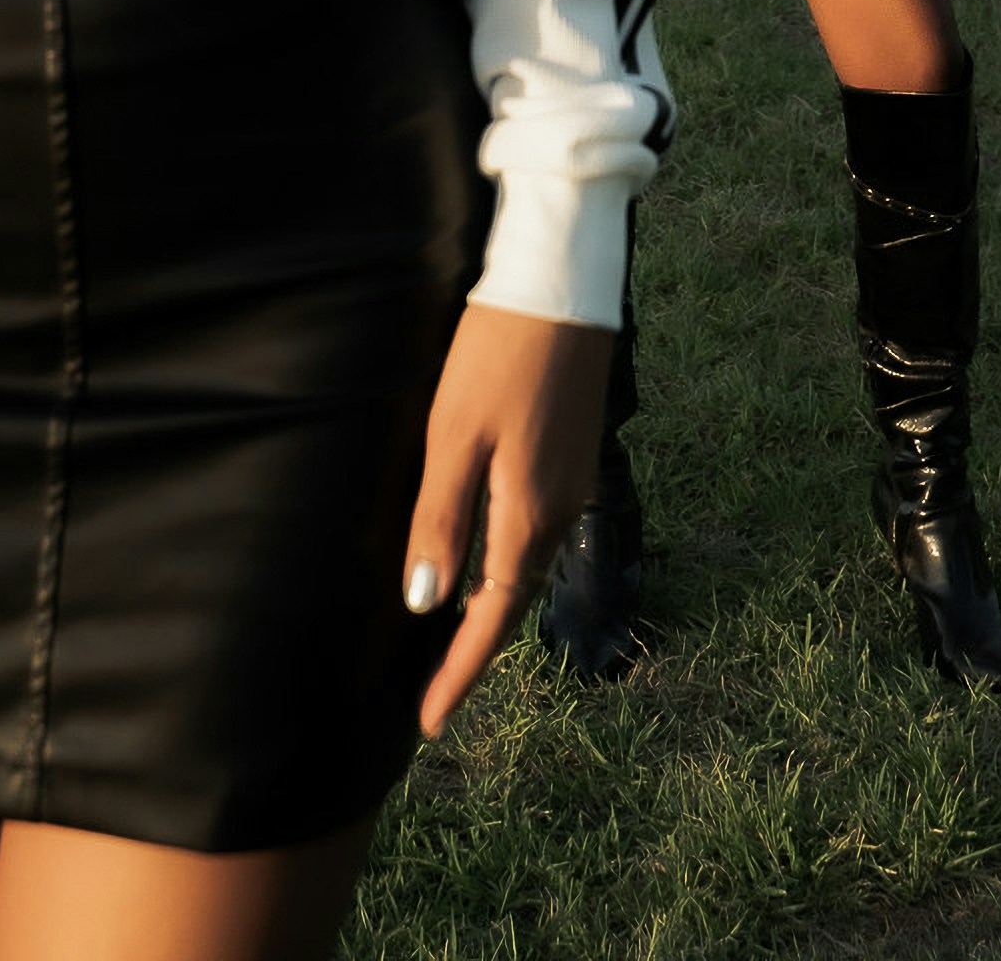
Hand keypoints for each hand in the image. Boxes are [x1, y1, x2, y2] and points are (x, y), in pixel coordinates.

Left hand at [403, 304, 615, 736]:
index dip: (460, 671)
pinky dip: (510, 558)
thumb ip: (441, 520)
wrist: (562, 279)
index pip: (492, 617)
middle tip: (437, 688)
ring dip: (494, 601)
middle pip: (515, 595)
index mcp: (530, 513)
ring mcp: (573, 477)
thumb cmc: (498, 352)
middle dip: (476, 645)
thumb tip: (427, 605)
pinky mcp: (573, 449)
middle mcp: (562, 507)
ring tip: (452, 633)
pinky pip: (539, 526)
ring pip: (529, 560)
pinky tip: (485, 553)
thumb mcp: (453, 435)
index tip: (430, 721)